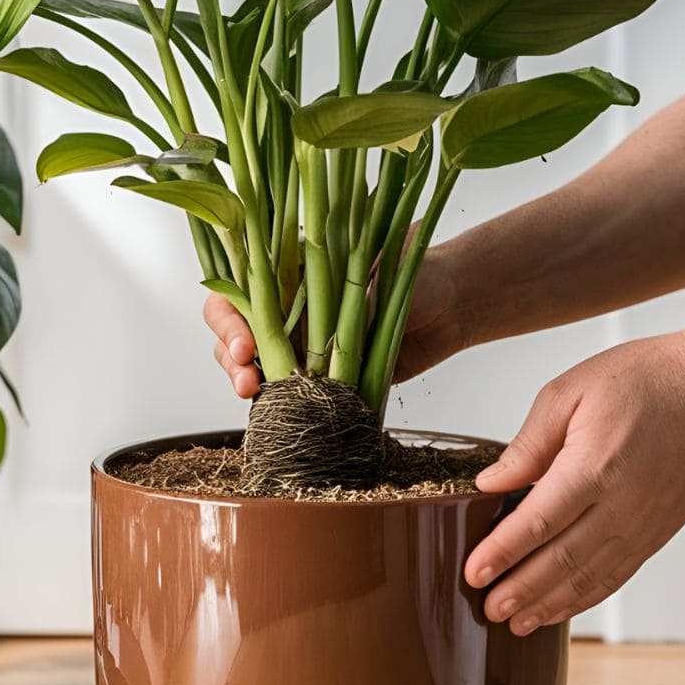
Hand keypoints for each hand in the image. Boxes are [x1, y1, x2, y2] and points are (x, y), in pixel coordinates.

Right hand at [204, 243, 462, 397]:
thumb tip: (328, 333)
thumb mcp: (383, 277)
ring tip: (253, 397)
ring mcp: (303, 342)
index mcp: (291, 269)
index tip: (246, 343)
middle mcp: (290, 305)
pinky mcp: (323, 376)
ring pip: (254, 365)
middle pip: (236, 331)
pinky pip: (291, 393)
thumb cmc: (419, 270)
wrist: (454, 303)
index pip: (238, 289)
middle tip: (246, 380)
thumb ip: (351, 301)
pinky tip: (280, 415)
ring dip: (245, 382)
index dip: (230, 318)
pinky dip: (280, 406)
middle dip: (230, 357)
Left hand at [464, 330, 684, 631]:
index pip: (537, 522)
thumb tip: (491, 483)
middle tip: (485, 607)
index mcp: (593, 466)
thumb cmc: (648, 381)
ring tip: (513, 622)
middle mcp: (621, 506)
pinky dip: (584, 599)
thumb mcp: (572, 391)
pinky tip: (559, 608)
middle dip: (519, 589)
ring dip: (548, 604)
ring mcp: (642, 526)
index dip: (502, 552)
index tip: (473, 572)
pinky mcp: (656, 535)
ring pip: (588, 578)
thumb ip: (529, 443)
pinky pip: (616, 576)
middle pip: (560, 561)